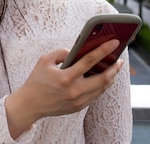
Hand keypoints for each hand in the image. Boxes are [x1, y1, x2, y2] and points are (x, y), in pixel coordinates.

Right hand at [5, 39, 123, 137]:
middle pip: (103, 79)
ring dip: (110, 78)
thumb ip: (61, 53)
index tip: (115, 42)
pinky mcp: (78, 107)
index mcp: (66, 77)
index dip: (104, 50)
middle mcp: (74, 90)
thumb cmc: (36, 80)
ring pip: (102, 89)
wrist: (30, 105)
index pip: (90, 61)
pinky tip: (103, 79)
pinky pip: (95, 95)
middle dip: (115, 68)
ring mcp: (78, 101)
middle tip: (120, 60)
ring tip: (114, 68)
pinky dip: (101, 86)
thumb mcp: (44, 60)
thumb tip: (75, 50)